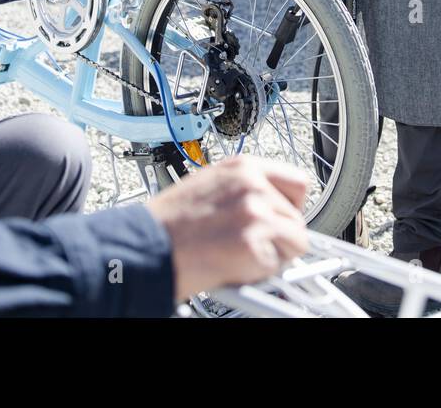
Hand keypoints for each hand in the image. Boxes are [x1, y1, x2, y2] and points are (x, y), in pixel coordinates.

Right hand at [146, 155, 310, 300]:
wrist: (143, 247)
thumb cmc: (167, 223)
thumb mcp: (211, 188)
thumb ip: (245, 194)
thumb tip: (272, 211)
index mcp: (242, 167)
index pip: (296, 181)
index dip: (291, 206)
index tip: (283, 219)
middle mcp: (252, 184)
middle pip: (298, 216)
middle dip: (281, 235)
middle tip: (253, 246)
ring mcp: (254, 211)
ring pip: (295, 242)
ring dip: (274, 256)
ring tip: (238, 254)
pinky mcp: (252, 242)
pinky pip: (278, 266)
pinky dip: (260, 273)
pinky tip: (232, 264)